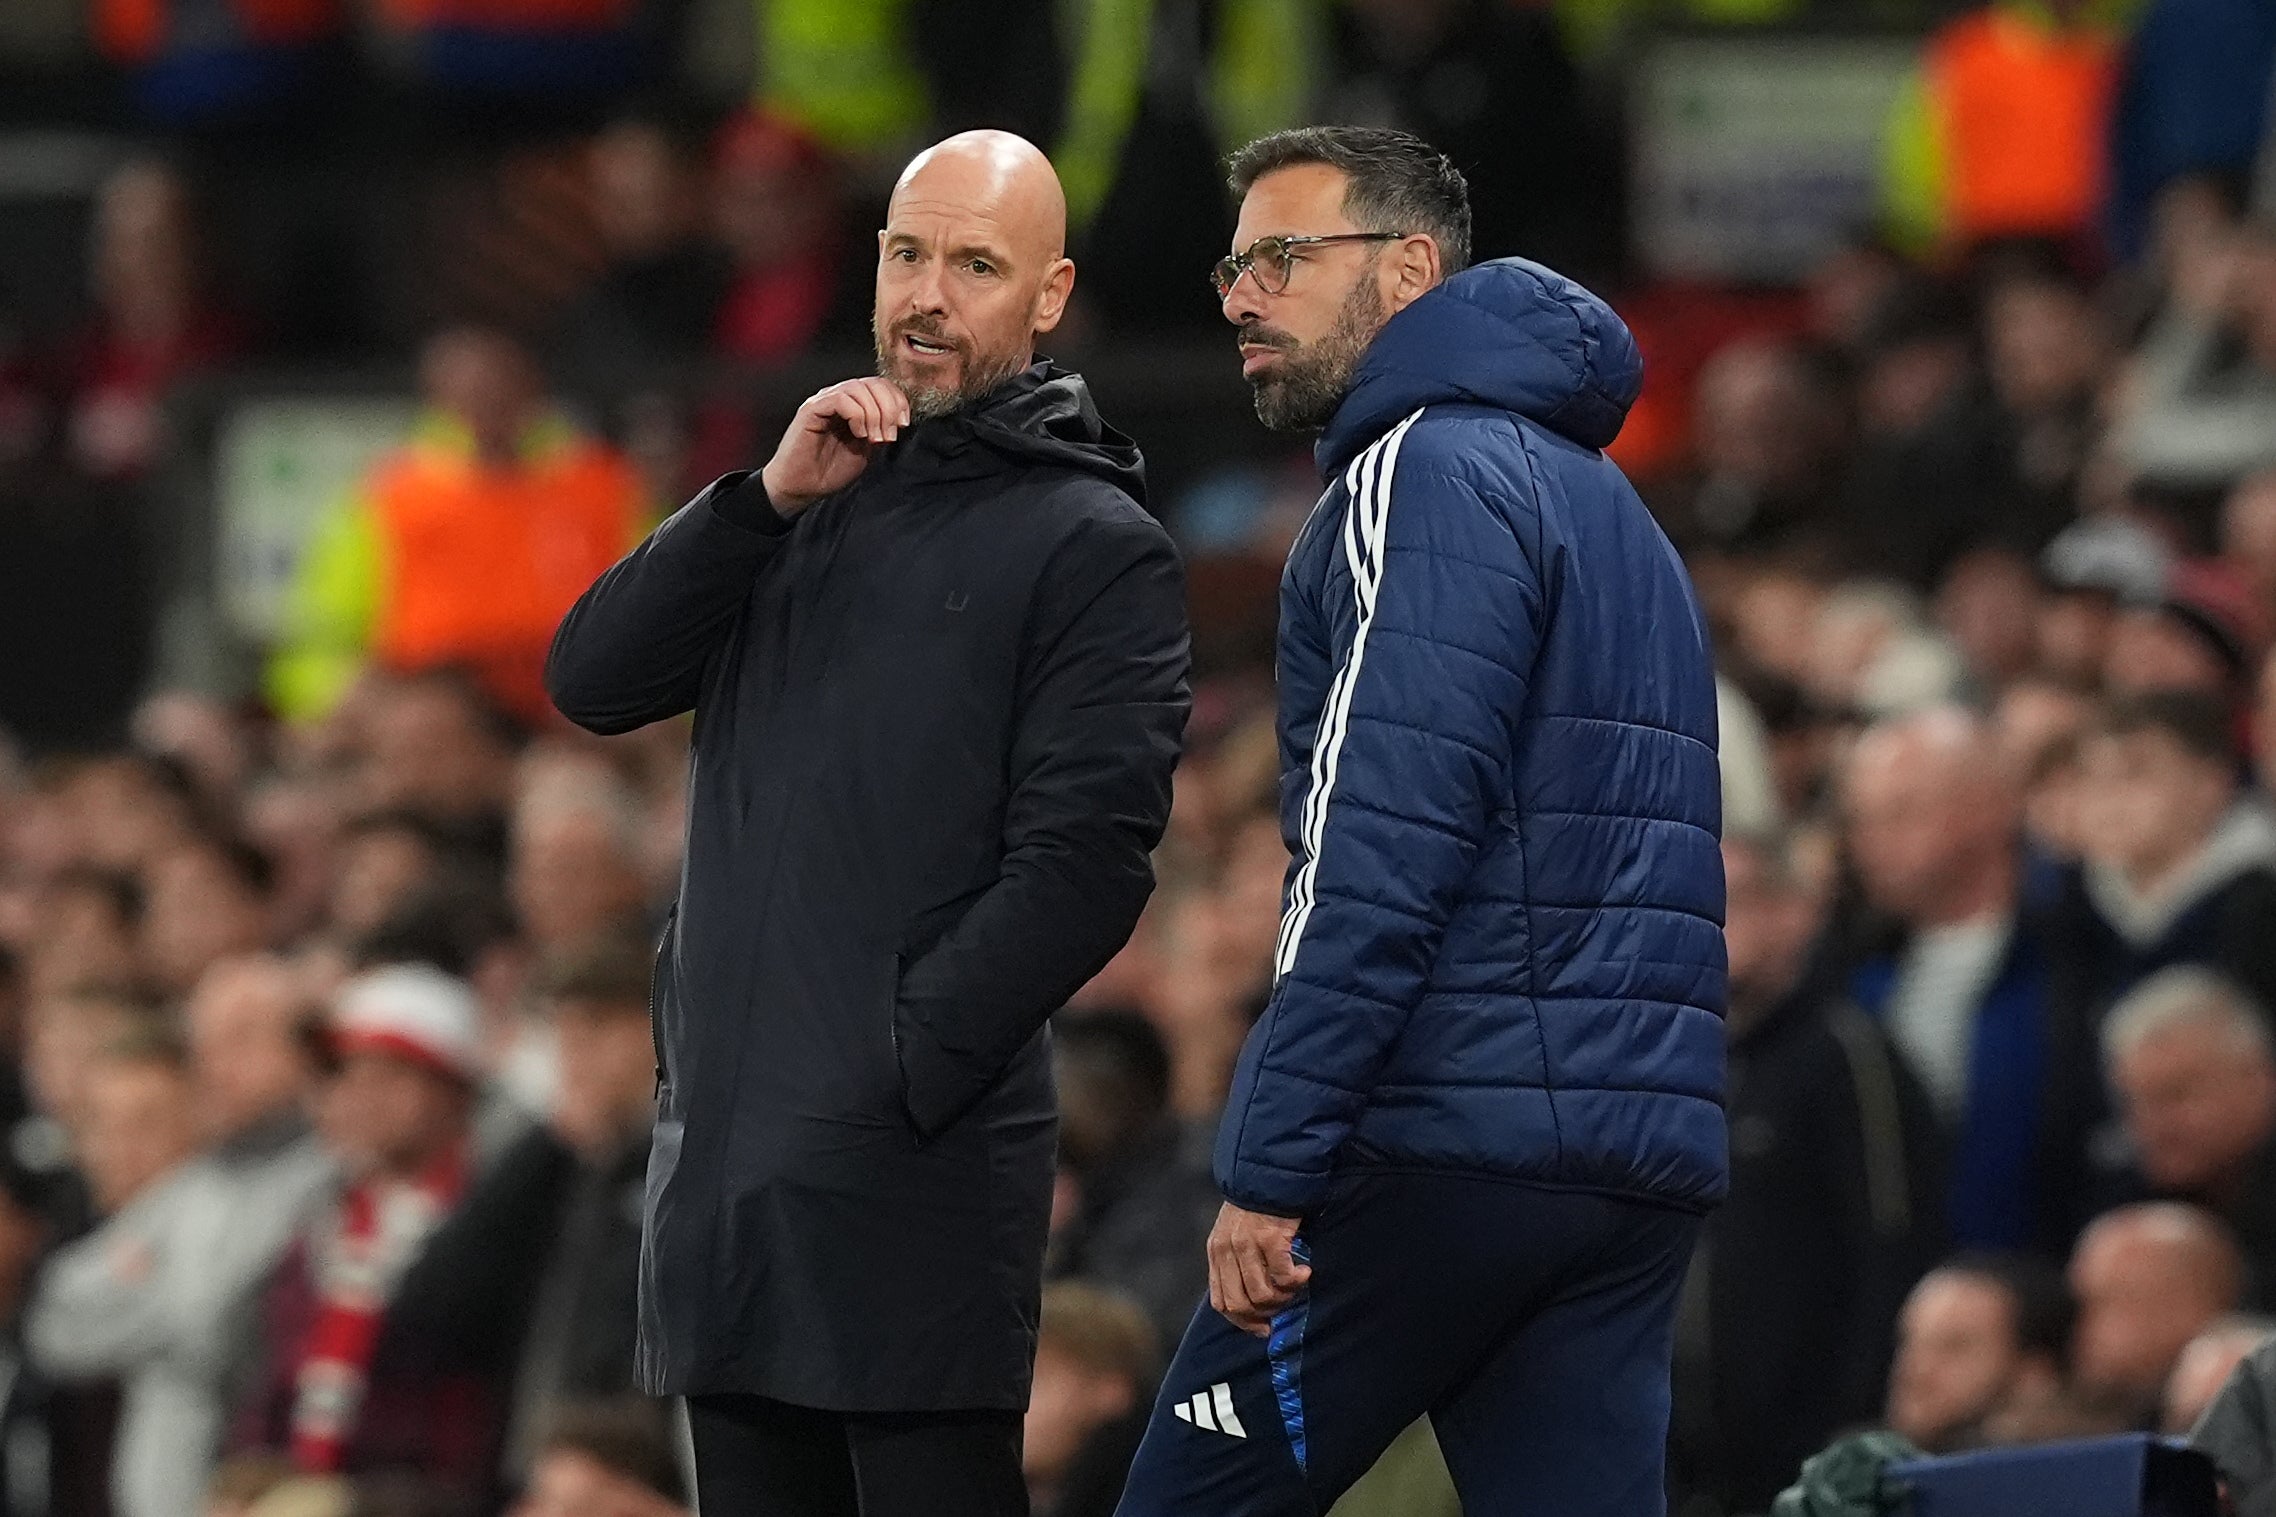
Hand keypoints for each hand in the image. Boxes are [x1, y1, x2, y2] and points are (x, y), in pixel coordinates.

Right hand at [760, 377, 911, 517]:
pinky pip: (840, 399)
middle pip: (872, 383)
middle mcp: (838, 398)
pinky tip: (859, 434)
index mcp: (853, 405)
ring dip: (875, 413)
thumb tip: (898, 419)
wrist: (802, 487)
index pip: (880, 386)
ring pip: (858, 388)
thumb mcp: (866, 450)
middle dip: (890, 407)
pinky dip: (857, 414)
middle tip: (890, 435)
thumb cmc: (829, 471)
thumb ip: (879, 430)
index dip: (897, 400)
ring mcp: (824, 401)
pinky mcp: (811, 409)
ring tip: (874, 438)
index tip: (903, 424)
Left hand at [1207, 1201, 1310, 1337]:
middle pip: (1239, 1304)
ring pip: (1261, 1294)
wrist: (1270, 1176)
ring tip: (1294, 1286)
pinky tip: (1305, 1273)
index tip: (1262, 1327)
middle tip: (1283, 1306)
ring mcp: (1246, 1245)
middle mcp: (1227, 1251)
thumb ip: (1237, 1264)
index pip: (1221, 1302)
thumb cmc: (1256, 1207)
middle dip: (1263, 1313)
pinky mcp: (1270, 1239)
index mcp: (1216, 1253)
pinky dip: (1296, 1281)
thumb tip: (1255, 1302)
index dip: (1242, 1321)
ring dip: (1282, 1297)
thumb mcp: (1234, 1235)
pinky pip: (1283, 1276)